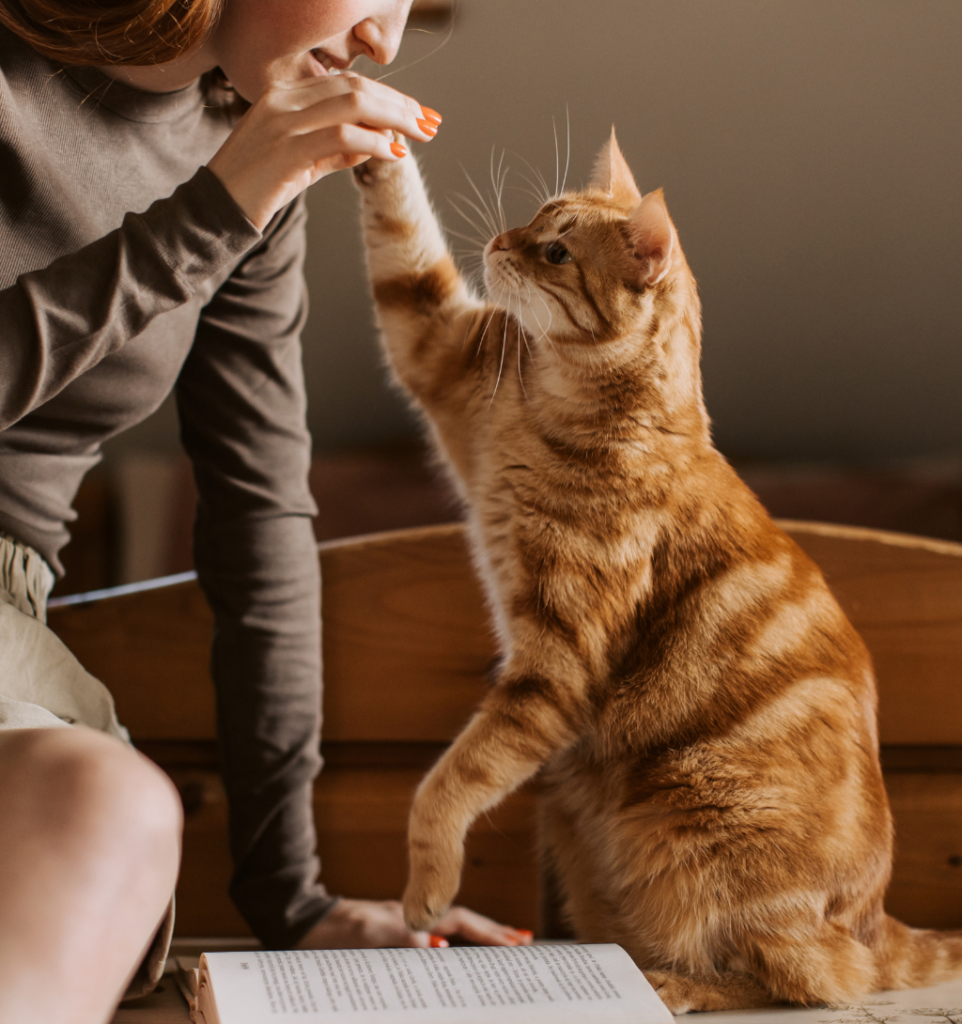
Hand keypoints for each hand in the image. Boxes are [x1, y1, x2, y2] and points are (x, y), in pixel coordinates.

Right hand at [207, 73, 439, 230]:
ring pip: (353, 104)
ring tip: (420, 135)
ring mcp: (283, 121)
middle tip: (430, 123)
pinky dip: (374, 142)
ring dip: (394, 119)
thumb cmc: (258, 189)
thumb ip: (334, 150)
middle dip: (399, 104)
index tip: (417, 112)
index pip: (346, 83)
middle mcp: (283, 99)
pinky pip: (342, 136)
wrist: (216, 211)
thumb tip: (376, 144)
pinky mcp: (287, 149)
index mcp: (283, 94)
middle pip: (355, 87)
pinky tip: (394, 153)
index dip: (388, 95)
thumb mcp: (301, 163)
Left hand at [295, 898, 532, 949]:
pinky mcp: (389, 942)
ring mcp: (401, 929)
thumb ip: (402, 938)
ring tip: (502, 949)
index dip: (489, 934)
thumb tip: (439, 947)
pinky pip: (429, 945)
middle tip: (523, 944)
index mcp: (410, 916)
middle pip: (460, 925)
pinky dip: (450, 951)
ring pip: (447, 934)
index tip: (517, 943)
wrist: (298, 927)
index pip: (459, 923)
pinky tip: (454, 960)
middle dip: (492, 934)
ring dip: (475, 942)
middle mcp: (410, 920)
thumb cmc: (329, 932)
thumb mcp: (365, 935)